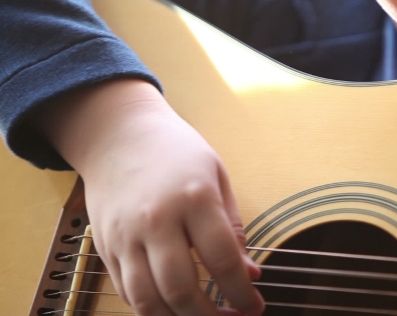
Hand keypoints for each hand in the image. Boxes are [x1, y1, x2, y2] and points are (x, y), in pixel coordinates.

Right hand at [36, 79, 263, 315]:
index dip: (242, 293)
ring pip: (148, 300)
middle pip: (181, 289)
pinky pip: (127, 291)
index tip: (255, 308)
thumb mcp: (217, 176)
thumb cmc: (176, 152)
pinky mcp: (105, 246)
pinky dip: (151, 309)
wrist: (119, 134)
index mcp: (194, 199)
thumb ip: (233, 228)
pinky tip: (172, 308)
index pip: (222, 260)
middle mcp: (156, 220)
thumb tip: (249, 274)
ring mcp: (125, 236)